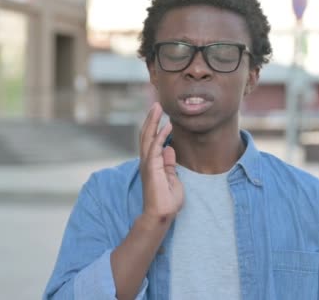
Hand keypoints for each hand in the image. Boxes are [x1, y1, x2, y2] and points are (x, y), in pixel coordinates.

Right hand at [139, 102, 183, 223]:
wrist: (161, 215)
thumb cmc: (167, 201)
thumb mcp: (172, 178)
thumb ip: (170, 164)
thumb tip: (170, 148)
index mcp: (152, 163)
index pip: (151, 140)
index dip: (154, 126)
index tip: (160, 113)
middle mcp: (147, 161)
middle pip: (146, 135)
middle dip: (151, 119)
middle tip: (156, 103)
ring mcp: (148, 164)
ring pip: (148, 137)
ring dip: (153, 121)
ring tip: (158, 107)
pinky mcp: (152, 168)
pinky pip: (155, 147)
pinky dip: (161, 135)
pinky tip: (167, 125)